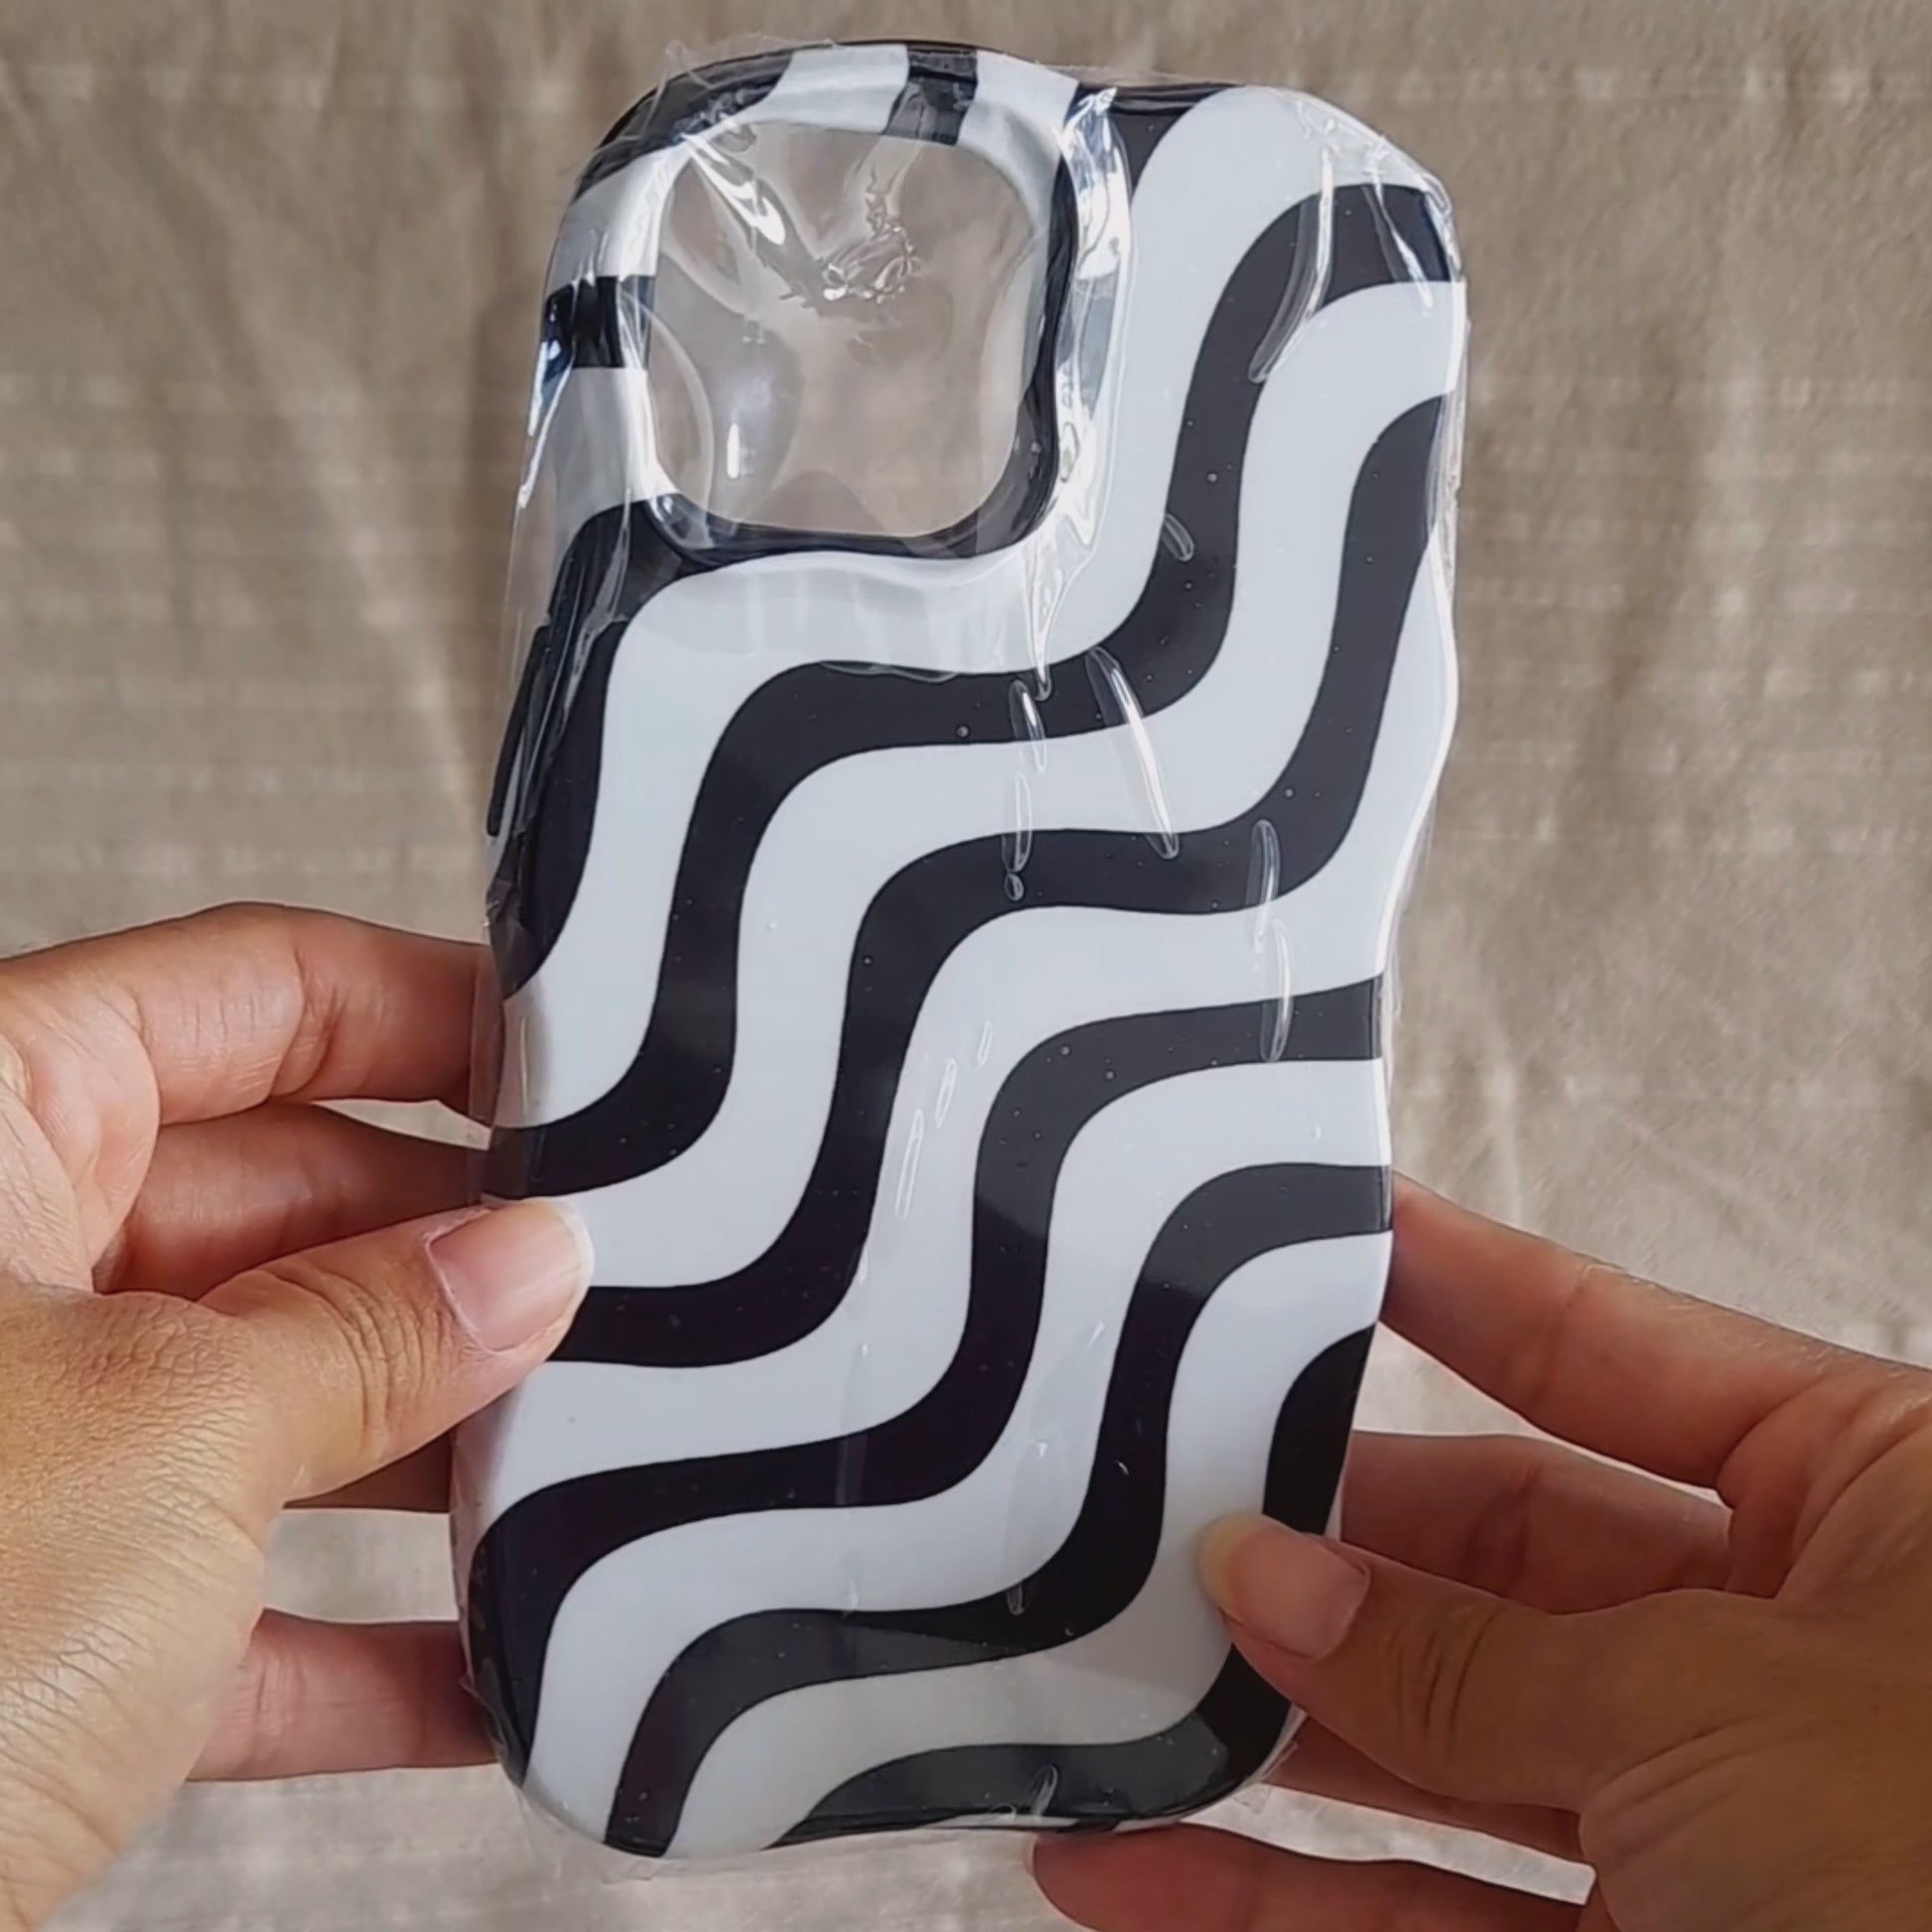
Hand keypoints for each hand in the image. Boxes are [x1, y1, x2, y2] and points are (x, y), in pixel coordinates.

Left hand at [0, 905, 588, 1929]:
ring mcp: (18, 1452)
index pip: (255, 991)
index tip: (575, 1057)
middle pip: (290, 1203)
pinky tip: (487, 1663)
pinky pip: (234, 1603)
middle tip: (611, 1284)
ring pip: (274, 1402)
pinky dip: (360, 1642)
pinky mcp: (32, 1629)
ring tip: (580, 1461)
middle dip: (457, 1259)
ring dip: (432, 1452)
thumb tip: (524, 1266)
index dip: (430, 1008)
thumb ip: (368, 1335)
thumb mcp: (165, 1432)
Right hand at [1036, 1183, 1931, 1930]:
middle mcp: (1792, 1648)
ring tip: (1113, 1677)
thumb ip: (1465, 1654)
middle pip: (1497, 1558)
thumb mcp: (1710, 1709)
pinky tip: (1137, 1869)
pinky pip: (1432, 1918)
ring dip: (1275, 1730)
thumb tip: (1265, 1574)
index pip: (1611, 1348)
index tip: (1319, 1237)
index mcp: (1876, 1503)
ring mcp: (1713, 1818)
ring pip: (1450, 1744)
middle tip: (1163, 1502)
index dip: (1457, 1289)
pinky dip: (1278, 1903)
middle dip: (1324, 1548)